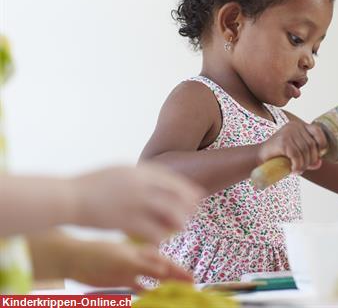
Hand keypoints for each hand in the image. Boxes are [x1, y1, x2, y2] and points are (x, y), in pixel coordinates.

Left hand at [68, 240, 191, 290]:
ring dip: (166, 286)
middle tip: (193, 287)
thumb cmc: (98, 254)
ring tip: (179, 293)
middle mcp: (140, 262)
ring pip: (154, 280)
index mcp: (142, 254)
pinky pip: (139, 286)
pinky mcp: (121, 279)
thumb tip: (165, 267)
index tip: (193, 280)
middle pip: (164, 272)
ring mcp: (131, 271)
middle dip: (178, 279)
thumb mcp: (122, 259)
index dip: (180, 272)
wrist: (74, 258)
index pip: (166, 263)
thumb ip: (143, 264)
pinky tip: (154, 297)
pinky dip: (148, 291)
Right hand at [70, 164, 204, 243]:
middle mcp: (141, 185)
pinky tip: (161, 240)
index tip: (195, 195)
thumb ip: (136, 175)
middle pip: (175, 194)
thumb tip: (153, 178)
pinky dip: (160, 236)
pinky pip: (152, 231)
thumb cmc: (89, 186)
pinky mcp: (126, 221)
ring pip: (169, 213)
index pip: (171, 179)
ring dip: (178, 221)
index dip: (185, 188)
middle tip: (193, 213)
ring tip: (180, 227)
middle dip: (188, 205)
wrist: (68, 197)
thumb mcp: (116, 171)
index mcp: (139, 171)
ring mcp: (135, 202)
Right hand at [258, 121, 326, 172]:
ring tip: (297, 170)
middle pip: (312, 145)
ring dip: (303, 165)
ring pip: (305, 151)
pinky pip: (296, 156)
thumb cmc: (279, 156)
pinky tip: (293, 170)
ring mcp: (288, 132)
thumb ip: (309, 157)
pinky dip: (297, 165)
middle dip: (310, 160)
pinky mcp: (283, 141)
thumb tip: (319, 163)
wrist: (258, 157)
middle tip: (302, 168)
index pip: (318, 131)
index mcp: (299, 126)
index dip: (322, 144)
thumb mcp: (297, 155)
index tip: (317, 156)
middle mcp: (294, 126)